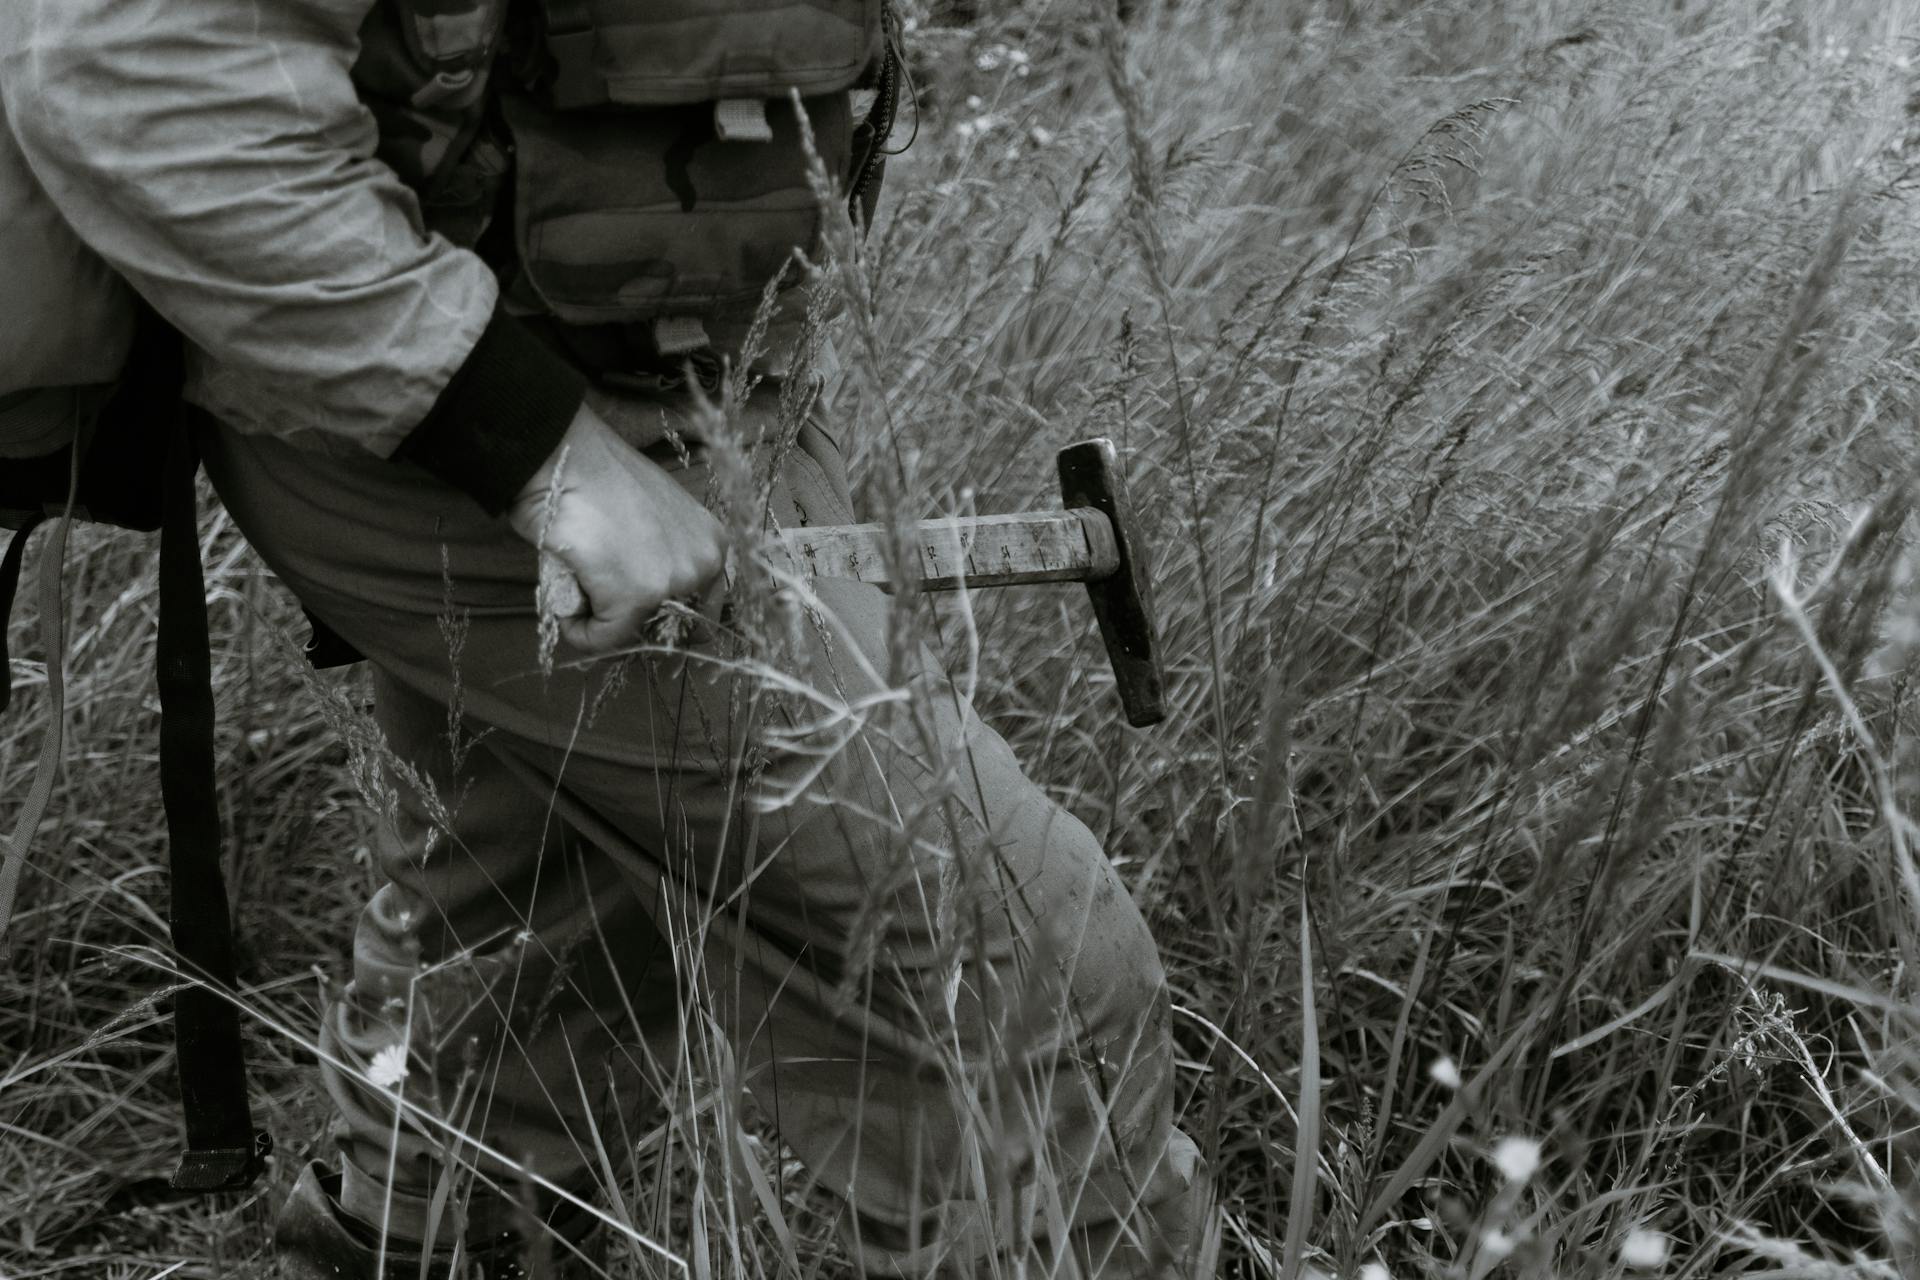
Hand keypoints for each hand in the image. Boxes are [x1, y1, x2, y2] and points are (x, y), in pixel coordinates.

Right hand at [506, 403, 725, 653]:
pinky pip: (602, 640)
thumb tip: (645, 601)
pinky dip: (577, 630)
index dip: (662, 620)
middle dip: (634, 626)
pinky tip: (567, 594)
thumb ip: (661, 558)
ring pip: (634, 634)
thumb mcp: (651, 520)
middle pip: (672, 632)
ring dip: (601, 622)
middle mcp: (705, 563)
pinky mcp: (636, 597)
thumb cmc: (595, 480)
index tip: (632, 611)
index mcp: (712, 545)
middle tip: (600, 598)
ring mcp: (673, 581)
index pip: (701, 612)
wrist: (562, 455)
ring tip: (581, 580)